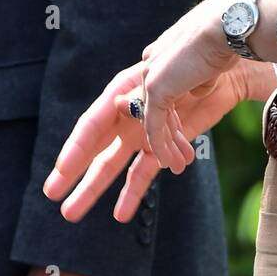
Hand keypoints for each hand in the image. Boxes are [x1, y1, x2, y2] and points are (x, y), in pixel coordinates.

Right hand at [43, 58, 245, 223]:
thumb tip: (117, 105)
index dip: (75, 150)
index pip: (92, 125)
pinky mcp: (162, 147)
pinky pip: (145, 172)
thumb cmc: (191, 62)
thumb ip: (141, 95)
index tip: (59, 173)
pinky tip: (120, 213)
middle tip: (52, 196)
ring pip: (114, 166)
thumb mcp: (162, 76)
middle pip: (95, 149)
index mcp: (121, 92)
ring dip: (96, 188)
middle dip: (74, 173)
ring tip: (72, 212)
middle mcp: (126, 116)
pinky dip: (135, 191)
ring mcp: (143, 133)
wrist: (225, 68)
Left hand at [131, 0, 259, 171]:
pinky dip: (162, 145)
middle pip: (153, 107)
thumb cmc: (232, 38)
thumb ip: (199, 77)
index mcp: (166, 52)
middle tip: (178, 155)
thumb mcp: (211, 63)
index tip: (182, 137)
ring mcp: (152, 73)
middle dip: (167, 134)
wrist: (231, 26)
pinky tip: (171, 162)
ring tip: (176, 166)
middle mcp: (153, 61)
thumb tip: (195, 91)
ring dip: (165, 146)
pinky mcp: (156, 87)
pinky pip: (155, 125)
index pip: (163, 91)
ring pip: (153, 119)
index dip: (172, 117)